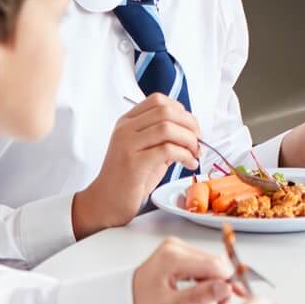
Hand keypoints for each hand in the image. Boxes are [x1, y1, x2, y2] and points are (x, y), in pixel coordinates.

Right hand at [71, 94, 200, 237]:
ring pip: (167, 127)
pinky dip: (185, 155)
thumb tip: (193, 131)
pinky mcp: (133, 163)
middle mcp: (125, 129)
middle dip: (190, 124)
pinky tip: (189, 164)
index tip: (192, 128)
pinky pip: (167, 150)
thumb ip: (165, 138)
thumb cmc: (130, 179)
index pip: (158, 100)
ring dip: (189, 140)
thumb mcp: (147, 151)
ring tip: (195, 154)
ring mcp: (126, 144)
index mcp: (127, 122)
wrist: (106, 203)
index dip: (182, 111)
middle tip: (198, 142)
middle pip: (166, 111)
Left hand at [130, 238, 236, 303]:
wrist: (121, 302)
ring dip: (214, 284)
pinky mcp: (177, 252)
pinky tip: (201, 294)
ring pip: (210, 264)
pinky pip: (201, 264)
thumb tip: (227, 288)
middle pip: (214, 262)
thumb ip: (201, 295)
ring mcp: (176, 247)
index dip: (228, 281)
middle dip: (222, 285)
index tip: (234, 299)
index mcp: (173, 256)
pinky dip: (205, 279)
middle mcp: (176, 246)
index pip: (214, 264)